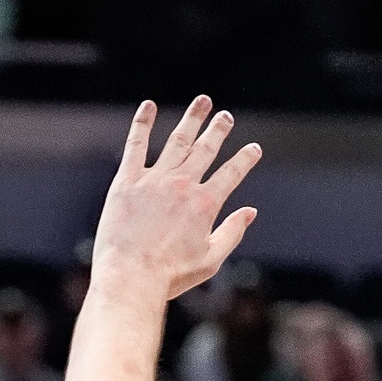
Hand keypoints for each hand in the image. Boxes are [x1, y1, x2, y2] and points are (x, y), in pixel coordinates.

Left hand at [91, 96, 260, 303]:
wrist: (130, 278)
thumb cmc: (169, 276)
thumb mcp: (210, 260)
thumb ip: (232, 233)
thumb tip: (250, 212)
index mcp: (206, 204)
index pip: (232, 173)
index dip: (245, 159)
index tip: (254, 149)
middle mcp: (183, 184)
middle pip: (206, 149)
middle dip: (219, 130)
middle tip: (226, 116)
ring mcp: (154, 180)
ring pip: (178, 140)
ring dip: (192, 119)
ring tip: (202, 102)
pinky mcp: (127, 182)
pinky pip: (136, 145)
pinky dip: (143, 124)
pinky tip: (148, 106)